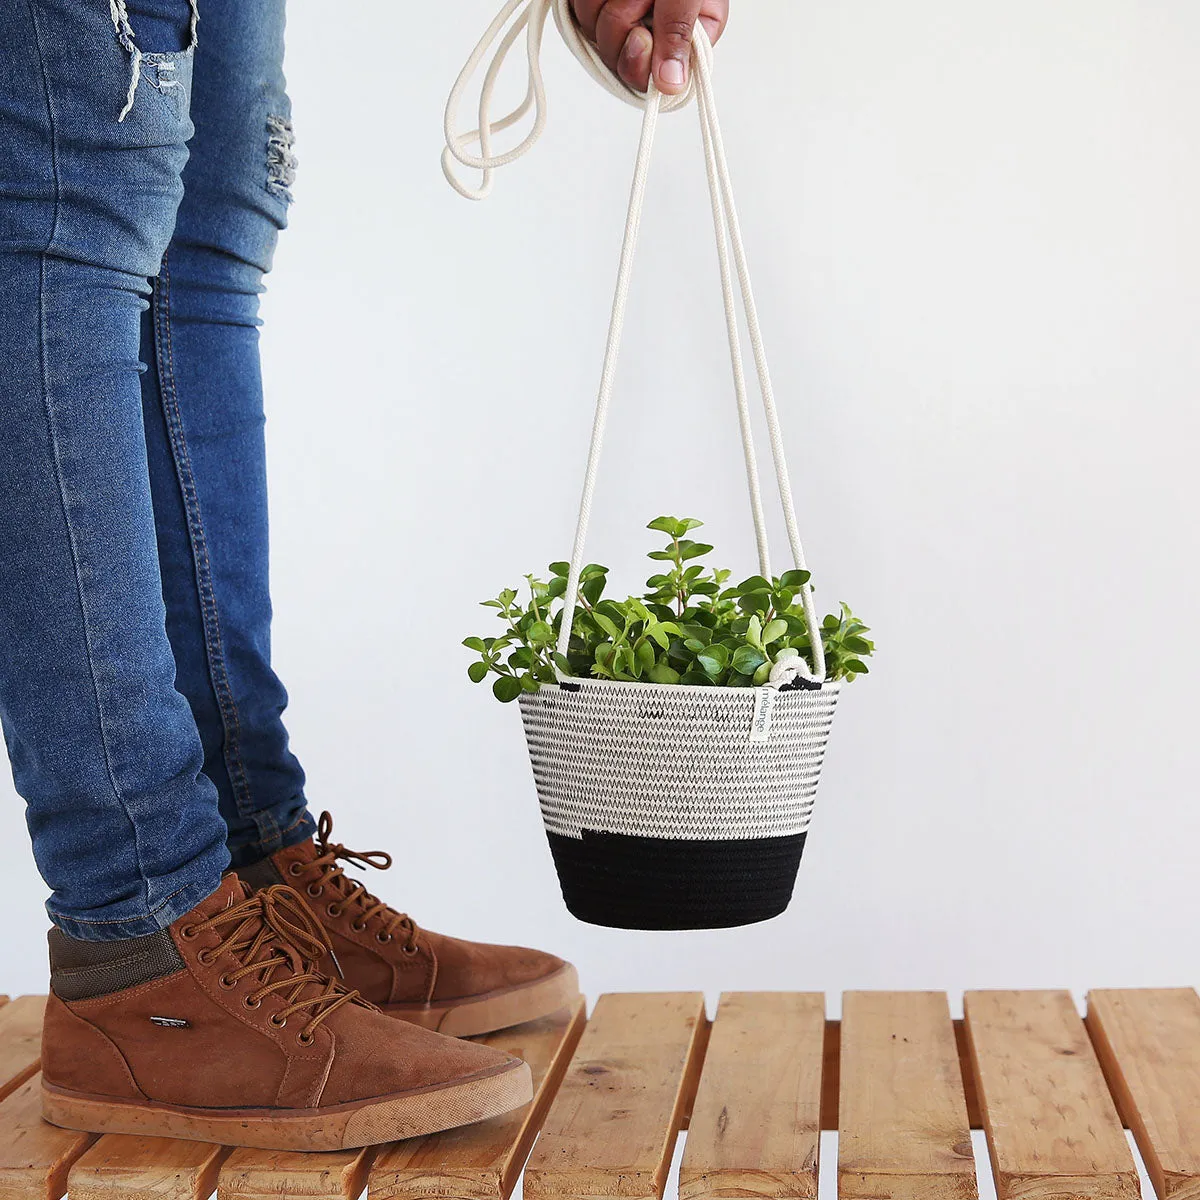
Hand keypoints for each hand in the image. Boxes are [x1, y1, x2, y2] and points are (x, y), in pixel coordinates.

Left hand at [570, 0, 728, 96]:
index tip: (642, 36)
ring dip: (603, 5)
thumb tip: (672, 84)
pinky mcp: (600, 4)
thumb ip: (679, 31)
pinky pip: (582, 16)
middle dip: (621, 25)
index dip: (643, 65)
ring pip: (600, 37)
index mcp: (689, 36)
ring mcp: (627, 17)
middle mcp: (658, 31)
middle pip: (624, 62)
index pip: (659, 79)